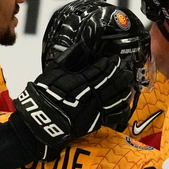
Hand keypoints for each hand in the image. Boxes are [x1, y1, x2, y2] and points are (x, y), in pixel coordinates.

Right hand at [10, 55, 133, 160]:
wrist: (39, 121)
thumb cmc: (44, 95)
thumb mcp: (53, 71)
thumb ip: (69, 57)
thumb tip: (82, 45)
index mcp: (80, 81)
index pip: (101, 70)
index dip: (111, 64)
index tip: (115, 59)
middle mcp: (90, 95)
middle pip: (112, 83)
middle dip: (121, 75)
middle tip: (126, 69)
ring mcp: (94, 109)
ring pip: (116, 98)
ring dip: (124, 89)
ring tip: (128, 83)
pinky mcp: (95, 122)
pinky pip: (114, 115)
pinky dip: (122, 108)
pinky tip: (126, 103)